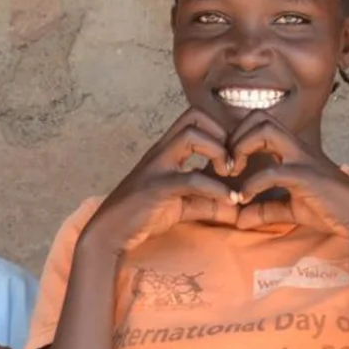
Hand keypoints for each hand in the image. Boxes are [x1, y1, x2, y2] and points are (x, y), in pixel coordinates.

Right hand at [82, 110, 248, 253]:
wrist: (110, 233)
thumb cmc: (143, 216)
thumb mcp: (182, 205)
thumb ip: (208, 203)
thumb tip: (238, 208)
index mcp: (167, 150)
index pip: (195, 118)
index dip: (220, 131)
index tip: (232, 158)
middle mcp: (162, 151)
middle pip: (195, 115)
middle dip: (221, 133)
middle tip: (232, 162)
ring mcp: (157, 166)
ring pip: (191, 135)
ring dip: (218, 151)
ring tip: (229, 175)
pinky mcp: (157, 187)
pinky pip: (191, 179)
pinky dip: (217, 189)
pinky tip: (231, 201)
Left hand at [226, 114, 348, 241]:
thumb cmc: (330, 209)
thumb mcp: (291, 209)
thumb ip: (265, 210)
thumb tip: (238, 220)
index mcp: (293, 149)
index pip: (259, 122)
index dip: (237, 137)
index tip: (229, 165)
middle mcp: (296, 147)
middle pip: (258, 116)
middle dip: (234, 136)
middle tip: (227, 166)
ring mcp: (302, 158)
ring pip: (264, 130)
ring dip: (240, 149)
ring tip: (233, 175)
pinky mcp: (306, 177)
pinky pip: (273, 171)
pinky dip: (252, 184)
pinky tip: (245, 199)